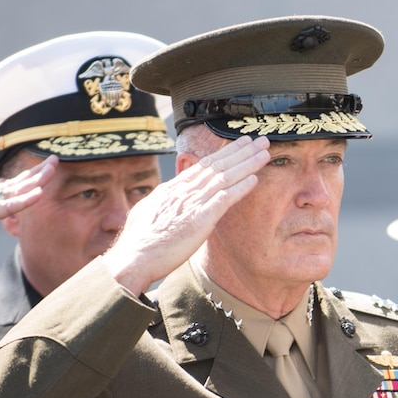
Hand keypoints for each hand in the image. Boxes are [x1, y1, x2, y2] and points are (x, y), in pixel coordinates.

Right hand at [0, 155, 56, 273]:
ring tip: (53, 167)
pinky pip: (4, 207)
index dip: (25, 182)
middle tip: (55, 160)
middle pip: (12, 184)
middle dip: (35, 173)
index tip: (43, 174)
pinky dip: (23, 200)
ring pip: (11, 190)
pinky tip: (40, 194)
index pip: (6, 191)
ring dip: (34, 179)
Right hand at [102, 136, 271, 294]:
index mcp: (173, 188)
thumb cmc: (139, 241)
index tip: (239, 145)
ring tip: (264, 152)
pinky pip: (224, 199)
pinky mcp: (200, 220)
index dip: (224, 154)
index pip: (203, 166)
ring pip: (224, 177)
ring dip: (247, 164)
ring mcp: (192, 204)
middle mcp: (184, 191)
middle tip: (260, 140)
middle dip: (241, 151)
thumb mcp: (149, 211)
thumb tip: (167, 193)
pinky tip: (254, 179)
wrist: (133, 257)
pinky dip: (240, 188)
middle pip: (217, 165)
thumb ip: (164, 201)